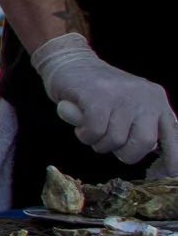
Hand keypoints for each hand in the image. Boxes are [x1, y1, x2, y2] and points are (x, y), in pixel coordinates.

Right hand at [33, 34, 177, 170]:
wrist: (68, 59)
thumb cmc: (97, 91)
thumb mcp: (130, 106)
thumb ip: (144, 128)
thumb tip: (160, 166)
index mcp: (158, 101)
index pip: (174, 138)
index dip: (171, 162)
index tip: (158, 175)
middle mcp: (146, 96)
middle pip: (144, 143)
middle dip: (124, 152)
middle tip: (109, 144)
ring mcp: (122, 94)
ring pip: (115, 140)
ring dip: (98, 143)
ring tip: (90, 128)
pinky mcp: (97, 94)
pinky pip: (94, 131)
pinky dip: (85, 135)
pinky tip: (80, 125)